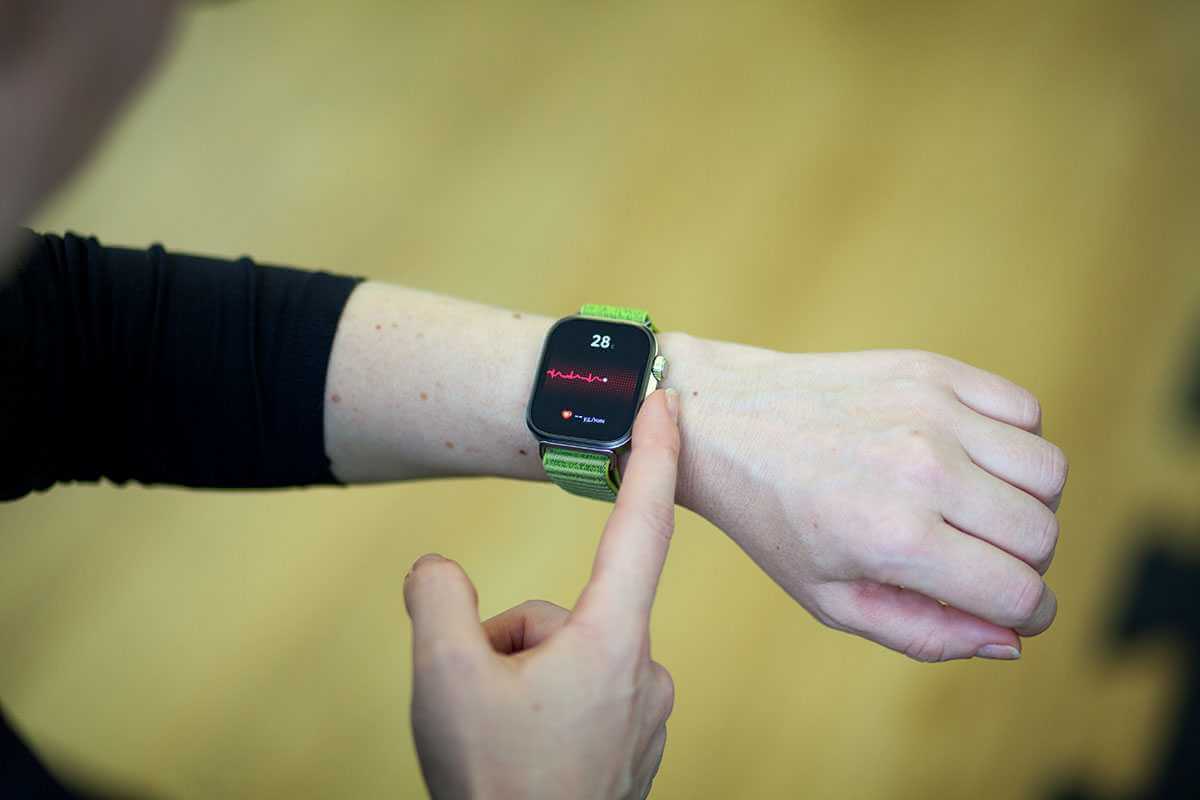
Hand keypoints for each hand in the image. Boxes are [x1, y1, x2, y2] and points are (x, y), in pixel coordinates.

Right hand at [406, 389, 680, 798]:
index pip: (641, 523)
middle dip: (508, 637)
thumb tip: (438, 571)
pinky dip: (540, 706)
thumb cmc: (498, 787)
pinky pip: (578, 695)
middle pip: (563, 610)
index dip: (652, 454)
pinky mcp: (629, 746)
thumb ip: (437, 597)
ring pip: (563, 654)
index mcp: (612, 641)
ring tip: (495, 736)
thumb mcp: (444, 675)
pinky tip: (518, 753)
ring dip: (518, 676)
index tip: (666, 400)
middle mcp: (642, 671)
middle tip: (478, 699)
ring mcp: (641, 715)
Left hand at [671, 339, 1065, 661]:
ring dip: (1028, 502)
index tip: (1011, 610)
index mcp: (895, 537)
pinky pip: (1026, 410)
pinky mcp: (933, 369)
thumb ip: (925, 633)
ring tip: (976, 509)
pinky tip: (968, 457)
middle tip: (979, 560)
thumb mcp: (831, 599)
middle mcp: (924, 469)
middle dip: (1025, 564)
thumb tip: (1010, 640)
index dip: (1027, 615)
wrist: (724, 422)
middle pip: (1042, 534)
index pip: (1019, 593)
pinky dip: (1016, 441)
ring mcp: (932, 411)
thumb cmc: (774, 519)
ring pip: (1049, 472)